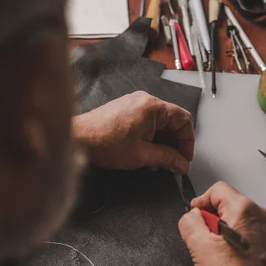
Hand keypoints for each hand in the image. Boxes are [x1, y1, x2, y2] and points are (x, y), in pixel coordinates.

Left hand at [73, 92, 193, 174]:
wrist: (77, 138)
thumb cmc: (103, 142)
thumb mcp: (141, 155)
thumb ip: (166, 159)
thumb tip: (181, 164)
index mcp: (152, 107)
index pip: (184, 119)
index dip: (187, 141)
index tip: (184, 158)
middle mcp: (145, 101)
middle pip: (172, 122)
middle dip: (174, 145)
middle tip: (173, 163)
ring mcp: (134, 104)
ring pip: (159, 124)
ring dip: (162, 144)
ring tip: (157, 162)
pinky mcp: (126, 111)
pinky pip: (147, 123)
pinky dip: (151, 138)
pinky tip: (146, 154)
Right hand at [179, 182, 265, 265]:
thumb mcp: (198, 243)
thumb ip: (189, 221)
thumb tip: (192, 216)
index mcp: (244, 208)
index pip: (218, 189)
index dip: (201, 201)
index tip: (195, 215)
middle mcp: (259, 214)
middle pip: (228, 202)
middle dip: (213, 216)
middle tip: (205, 237)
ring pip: (237, 216)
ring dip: (223, 228)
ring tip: (217, 249)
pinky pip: (246, 230)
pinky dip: (234, 237)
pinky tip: (228, 255)